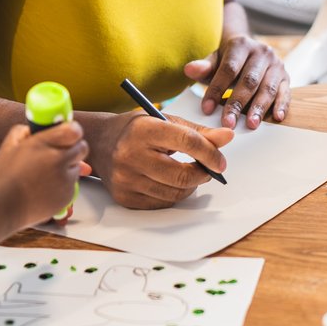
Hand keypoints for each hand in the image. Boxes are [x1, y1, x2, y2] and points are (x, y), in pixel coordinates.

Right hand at [0, 121, 90, 225]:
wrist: (0, 206)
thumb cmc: (3, 176)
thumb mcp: (10, 144)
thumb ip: (26, 131)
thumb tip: (39, 128)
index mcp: (45, 144)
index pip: (74, 130)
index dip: (71, 132)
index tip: (66, 134)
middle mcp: (58, 161)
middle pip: (81, 148)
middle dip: (71, 150)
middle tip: (56, 155)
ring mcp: (65, 181)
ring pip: (76, 168)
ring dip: (66, 169)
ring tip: (43, 176)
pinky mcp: (67, 197)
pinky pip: (71, 186)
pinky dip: (62, 186)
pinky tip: (44, 189)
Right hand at [90, 112, 232, 209]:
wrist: (99, 143)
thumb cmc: (136, 129)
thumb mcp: (164, 121)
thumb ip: (197, 132)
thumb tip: (227, 138)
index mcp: (143, 130)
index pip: (186, 141)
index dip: (210, 153)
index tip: (221, 161)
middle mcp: (130, 155)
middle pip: (181, 175)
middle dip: (202, 174)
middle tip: (208, 169)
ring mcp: (125, 179)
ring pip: (174, 193)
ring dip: (190, 187)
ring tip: (189, 175)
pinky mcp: (124, 197)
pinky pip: (161, 204)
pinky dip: (173, 195)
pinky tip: (170, 183)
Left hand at [184, 35, 289, 128]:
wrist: (249, 51)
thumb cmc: (228, 61)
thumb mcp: (214, 61)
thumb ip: (204, 67)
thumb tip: (189, 70)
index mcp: (241, 45)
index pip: (228, 69)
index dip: (217, 89)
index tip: (207, 109)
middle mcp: (261, 52)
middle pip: (249, 80)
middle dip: (238, 103)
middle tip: (228, 123)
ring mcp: (276, 65)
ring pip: (268, 88)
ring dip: (259, 108)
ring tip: (250, 124)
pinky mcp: (286, 77)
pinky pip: (286, 92)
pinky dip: (282, 105)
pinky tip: (277, 118)